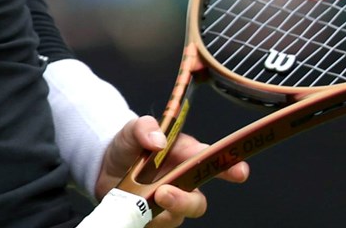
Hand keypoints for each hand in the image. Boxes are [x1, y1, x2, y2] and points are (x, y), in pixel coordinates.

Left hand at [95, 116, 248, 226]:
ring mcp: (169, 203)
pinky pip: (158, 225)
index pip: (212, 161)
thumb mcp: (133, 129)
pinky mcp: (154, 217)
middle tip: (165, 192)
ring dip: (166, 210)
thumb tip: (158, 140)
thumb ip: (145, 128)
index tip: (239, 172)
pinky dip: (148, 220)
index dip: (230, 167)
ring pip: (180, 215)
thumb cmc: (128, 145)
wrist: (105, 166)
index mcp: (185, 155)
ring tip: (149, 199)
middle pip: (198, 200)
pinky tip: (135, 210)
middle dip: (186, 200)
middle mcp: (182, 182)